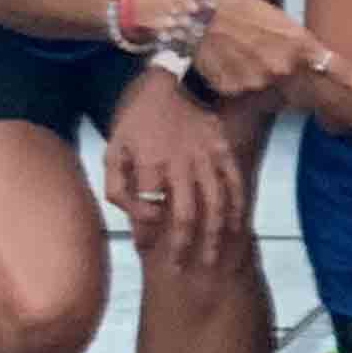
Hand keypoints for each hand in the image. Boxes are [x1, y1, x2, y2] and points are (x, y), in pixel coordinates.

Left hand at [104, 72, 245, 268]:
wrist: (171, 83)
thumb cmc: (137, 122)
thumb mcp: (114, 149)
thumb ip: (117, 186)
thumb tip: (135, 215)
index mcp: (151, 164)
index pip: (152, 210)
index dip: (149, 233)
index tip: (146, 249)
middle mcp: (182, 164)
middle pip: (189, 215)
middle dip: (186, 246)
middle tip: (183, 269)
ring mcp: (208, 157)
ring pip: (217, 204)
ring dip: (215, 235)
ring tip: (213, 259)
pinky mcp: (225, 151)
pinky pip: (235, 185)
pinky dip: (237, 209)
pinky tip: (235, 229)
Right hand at [171, 0, 351, 117]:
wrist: (189, 6)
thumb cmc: (234, 1)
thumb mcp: (277, 18)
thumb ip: (295, 47)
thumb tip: (306, 66)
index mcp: (301, 43)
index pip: (343, 71)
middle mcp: (284, 67)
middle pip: (297, 86)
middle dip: (286, 74)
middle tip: (260, 46)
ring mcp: (258, 81)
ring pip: (267, 90)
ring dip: (256, 74)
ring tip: (237, 46)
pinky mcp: (233, 91)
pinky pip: (241, 91)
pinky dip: (234, 78)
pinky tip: (222, 57)